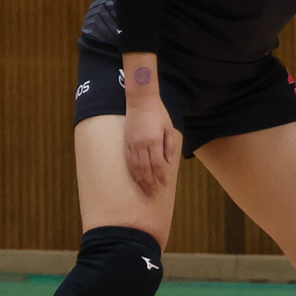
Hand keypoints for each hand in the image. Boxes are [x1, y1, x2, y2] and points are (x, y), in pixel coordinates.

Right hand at [121, 64, 181, 193]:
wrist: (140, 101)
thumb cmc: (158, 113)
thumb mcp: (169, 128)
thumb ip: (169, 145)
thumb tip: (168, 162)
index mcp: (154, 141)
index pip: (158, 164)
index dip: (161, 176)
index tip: (164, 184)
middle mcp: (141, 144)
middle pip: (145, 169)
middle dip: (150, 183)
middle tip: (153, 194)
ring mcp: (132, 144)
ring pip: (135, 167)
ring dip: (140, 180)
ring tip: (145, 190)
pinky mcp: (126, 143)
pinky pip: (128, 161)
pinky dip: (132, 171)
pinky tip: (135, 178)